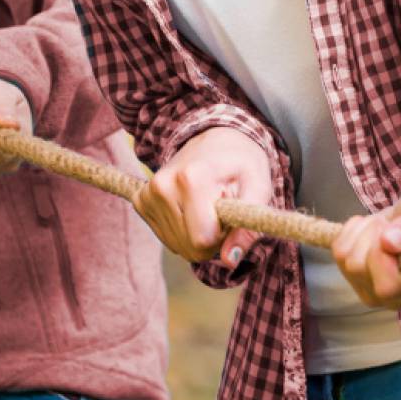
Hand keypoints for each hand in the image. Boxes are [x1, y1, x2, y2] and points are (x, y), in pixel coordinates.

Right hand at [134, 126, 273, 266]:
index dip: (223, 237)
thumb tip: (230, 260)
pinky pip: (166, 238)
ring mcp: (148, 193)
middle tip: (219, 211)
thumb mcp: (258, 189)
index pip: (203, 240)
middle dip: (210, 239)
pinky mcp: (141, 201)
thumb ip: (248, 226)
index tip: (229, 216)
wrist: (215, 140)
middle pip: (189, 247)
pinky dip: (182, 230)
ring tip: (206, 206)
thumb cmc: (241, 165)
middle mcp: (163, 185)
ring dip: (196, 235)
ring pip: (177, 246)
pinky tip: (190, 208)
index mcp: (191, 179)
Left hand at [333, 171, 400, 310]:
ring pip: (346, 260)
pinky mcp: (362, 279)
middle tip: (394, 223)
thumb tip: (388, 243)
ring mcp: (379, 291)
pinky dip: (351, 231)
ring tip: (387, 225)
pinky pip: (339, 252)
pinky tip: (374, 228)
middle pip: (359, 268)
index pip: (387, 286)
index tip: (394, 230)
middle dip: (371, 234)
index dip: (381, 254)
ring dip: (362, 231)